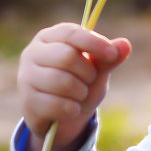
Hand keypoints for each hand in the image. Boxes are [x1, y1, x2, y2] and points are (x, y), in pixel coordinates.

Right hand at [17, 23, 130, 150]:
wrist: (62, 116)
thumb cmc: (79, 84)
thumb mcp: (97, 71)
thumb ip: (109, 59)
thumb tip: (125, 44)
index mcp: (49, 37)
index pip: (71, 33)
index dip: (94, 43)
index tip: (112, 54)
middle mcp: (32, 53)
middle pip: (66, 57)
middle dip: (87, 72)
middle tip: (89, 80)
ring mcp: (26, 77)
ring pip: (61, 82)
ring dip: (80, 93)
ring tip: (79, 95)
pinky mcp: (26, 101)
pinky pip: (55, 104)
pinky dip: (71, 109)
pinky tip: (71, 109)